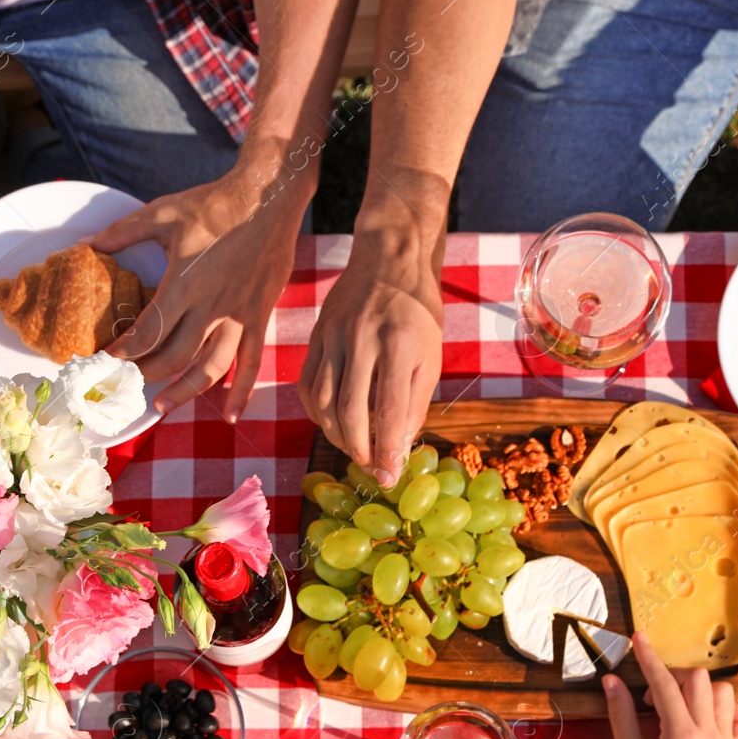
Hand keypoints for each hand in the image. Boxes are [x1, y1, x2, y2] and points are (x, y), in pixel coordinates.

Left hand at [87, 171, 304, 420]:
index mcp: (184, 282)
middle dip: (145, 375)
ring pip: (210, 367)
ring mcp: (238, 314)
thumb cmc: (214, 204)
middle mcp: (211, 306)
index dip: (125, 351)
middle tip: (124, 383)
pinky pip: (251, 361)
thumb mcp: (163, 212)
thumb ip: (122, 233)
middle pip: (174, 357)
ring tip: (163, 404)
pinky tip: (232, 414)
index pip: (149, 331)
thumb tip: (85, 244)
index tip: (107, 360)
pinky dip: (242, 391)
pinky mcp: (259, 316)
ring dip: (184, 391)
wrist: (268, 198)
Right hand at [299, 228, 442, 486]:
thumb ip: (413, 402)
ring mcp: (332, 336)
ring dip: (336, 435)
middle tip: (370, 467)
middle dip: (358, 449)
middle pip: (349, 412)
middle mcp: (360, 339)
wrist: (388, 261)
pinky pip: (308, 385)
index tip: (389, 477)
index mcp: (397, 344)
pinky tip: (332, 423)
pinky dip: (317, 413)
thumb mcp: (429, 357)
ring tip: (353, 447)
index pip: (388, 411)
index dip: (387, 450)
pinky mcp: (316, 336)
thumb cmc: (417, 314)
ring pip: (322, 402)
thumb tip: (396, 446)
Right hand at [604, 633, 737, 738]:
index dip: (649, 658)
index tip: (639, 639)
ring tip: (677, 706)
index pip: (665, 684)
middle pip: (699, 680)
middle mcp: (709, 735)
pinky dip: (731, 709)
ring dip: (699, 690)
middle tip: (651, 697)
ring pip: (723, 693)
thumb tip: (611, 680)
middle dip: (672, 676)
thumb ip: (621, 714)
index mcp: (680, 736)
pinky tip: (708, 716)